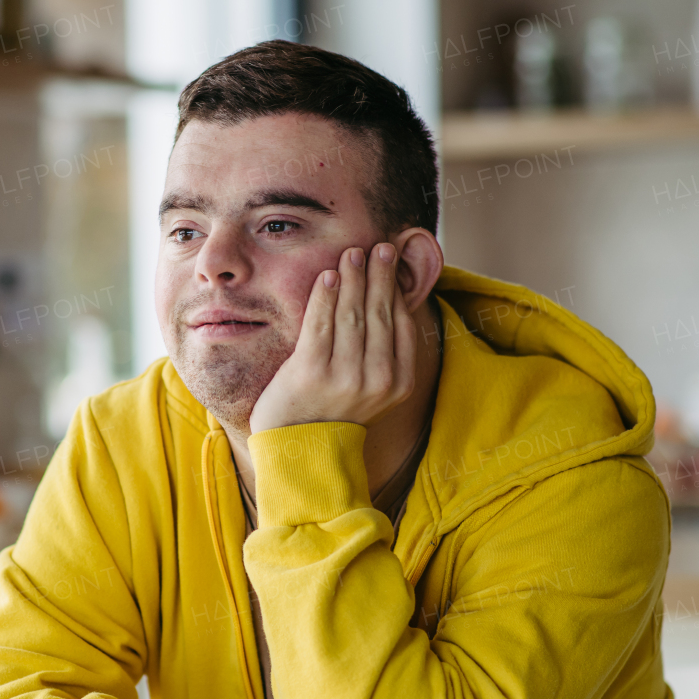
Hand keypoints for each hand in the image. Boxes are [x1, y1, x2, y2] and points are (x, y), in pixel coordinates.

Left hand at [249, 243, 414, 434]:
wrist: (299, 452)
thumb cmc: (332, 414)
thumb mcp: (371, 391)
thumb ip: (381, 355)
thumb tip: (388, 303)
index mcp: (398, 384)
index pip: (399, 324)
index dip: (395, 289)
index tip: (391, 262)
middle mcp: (376, 381)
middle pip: (379, 314)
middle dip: (379, 275)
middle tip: (379, 246)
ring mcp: (343, 378)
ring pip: (352, 315)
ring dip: (353, 278)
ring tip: (353, 254)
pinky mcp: (311, 374)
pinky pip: (320, 324)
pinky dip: (325, 296)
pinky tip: (328, 275)